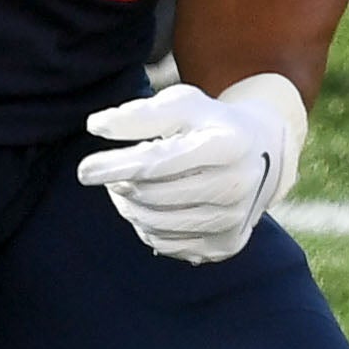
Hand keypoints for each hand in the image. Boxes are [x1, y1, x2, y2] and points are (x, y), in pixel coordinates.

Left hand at [79, 74, 307, 263]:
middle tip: (108, 173)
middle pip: (153, 195)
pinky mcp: (226, 245)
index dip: (116, 166)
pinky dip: (147, 227)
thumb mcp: (182, 104)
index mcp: (227, 144)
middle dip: (120, 185)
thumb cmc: (211, 123)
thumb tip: (96, 126)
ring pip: (157, 224)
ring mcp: (234, 220)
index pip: (157, 163)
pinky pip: (167, 244)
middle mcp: (237, 186)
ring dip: (129, 207)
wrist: (264, 153)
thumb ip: (139, 113)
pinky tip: (149, 208)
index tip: (84, 169)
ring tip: (124, 188)